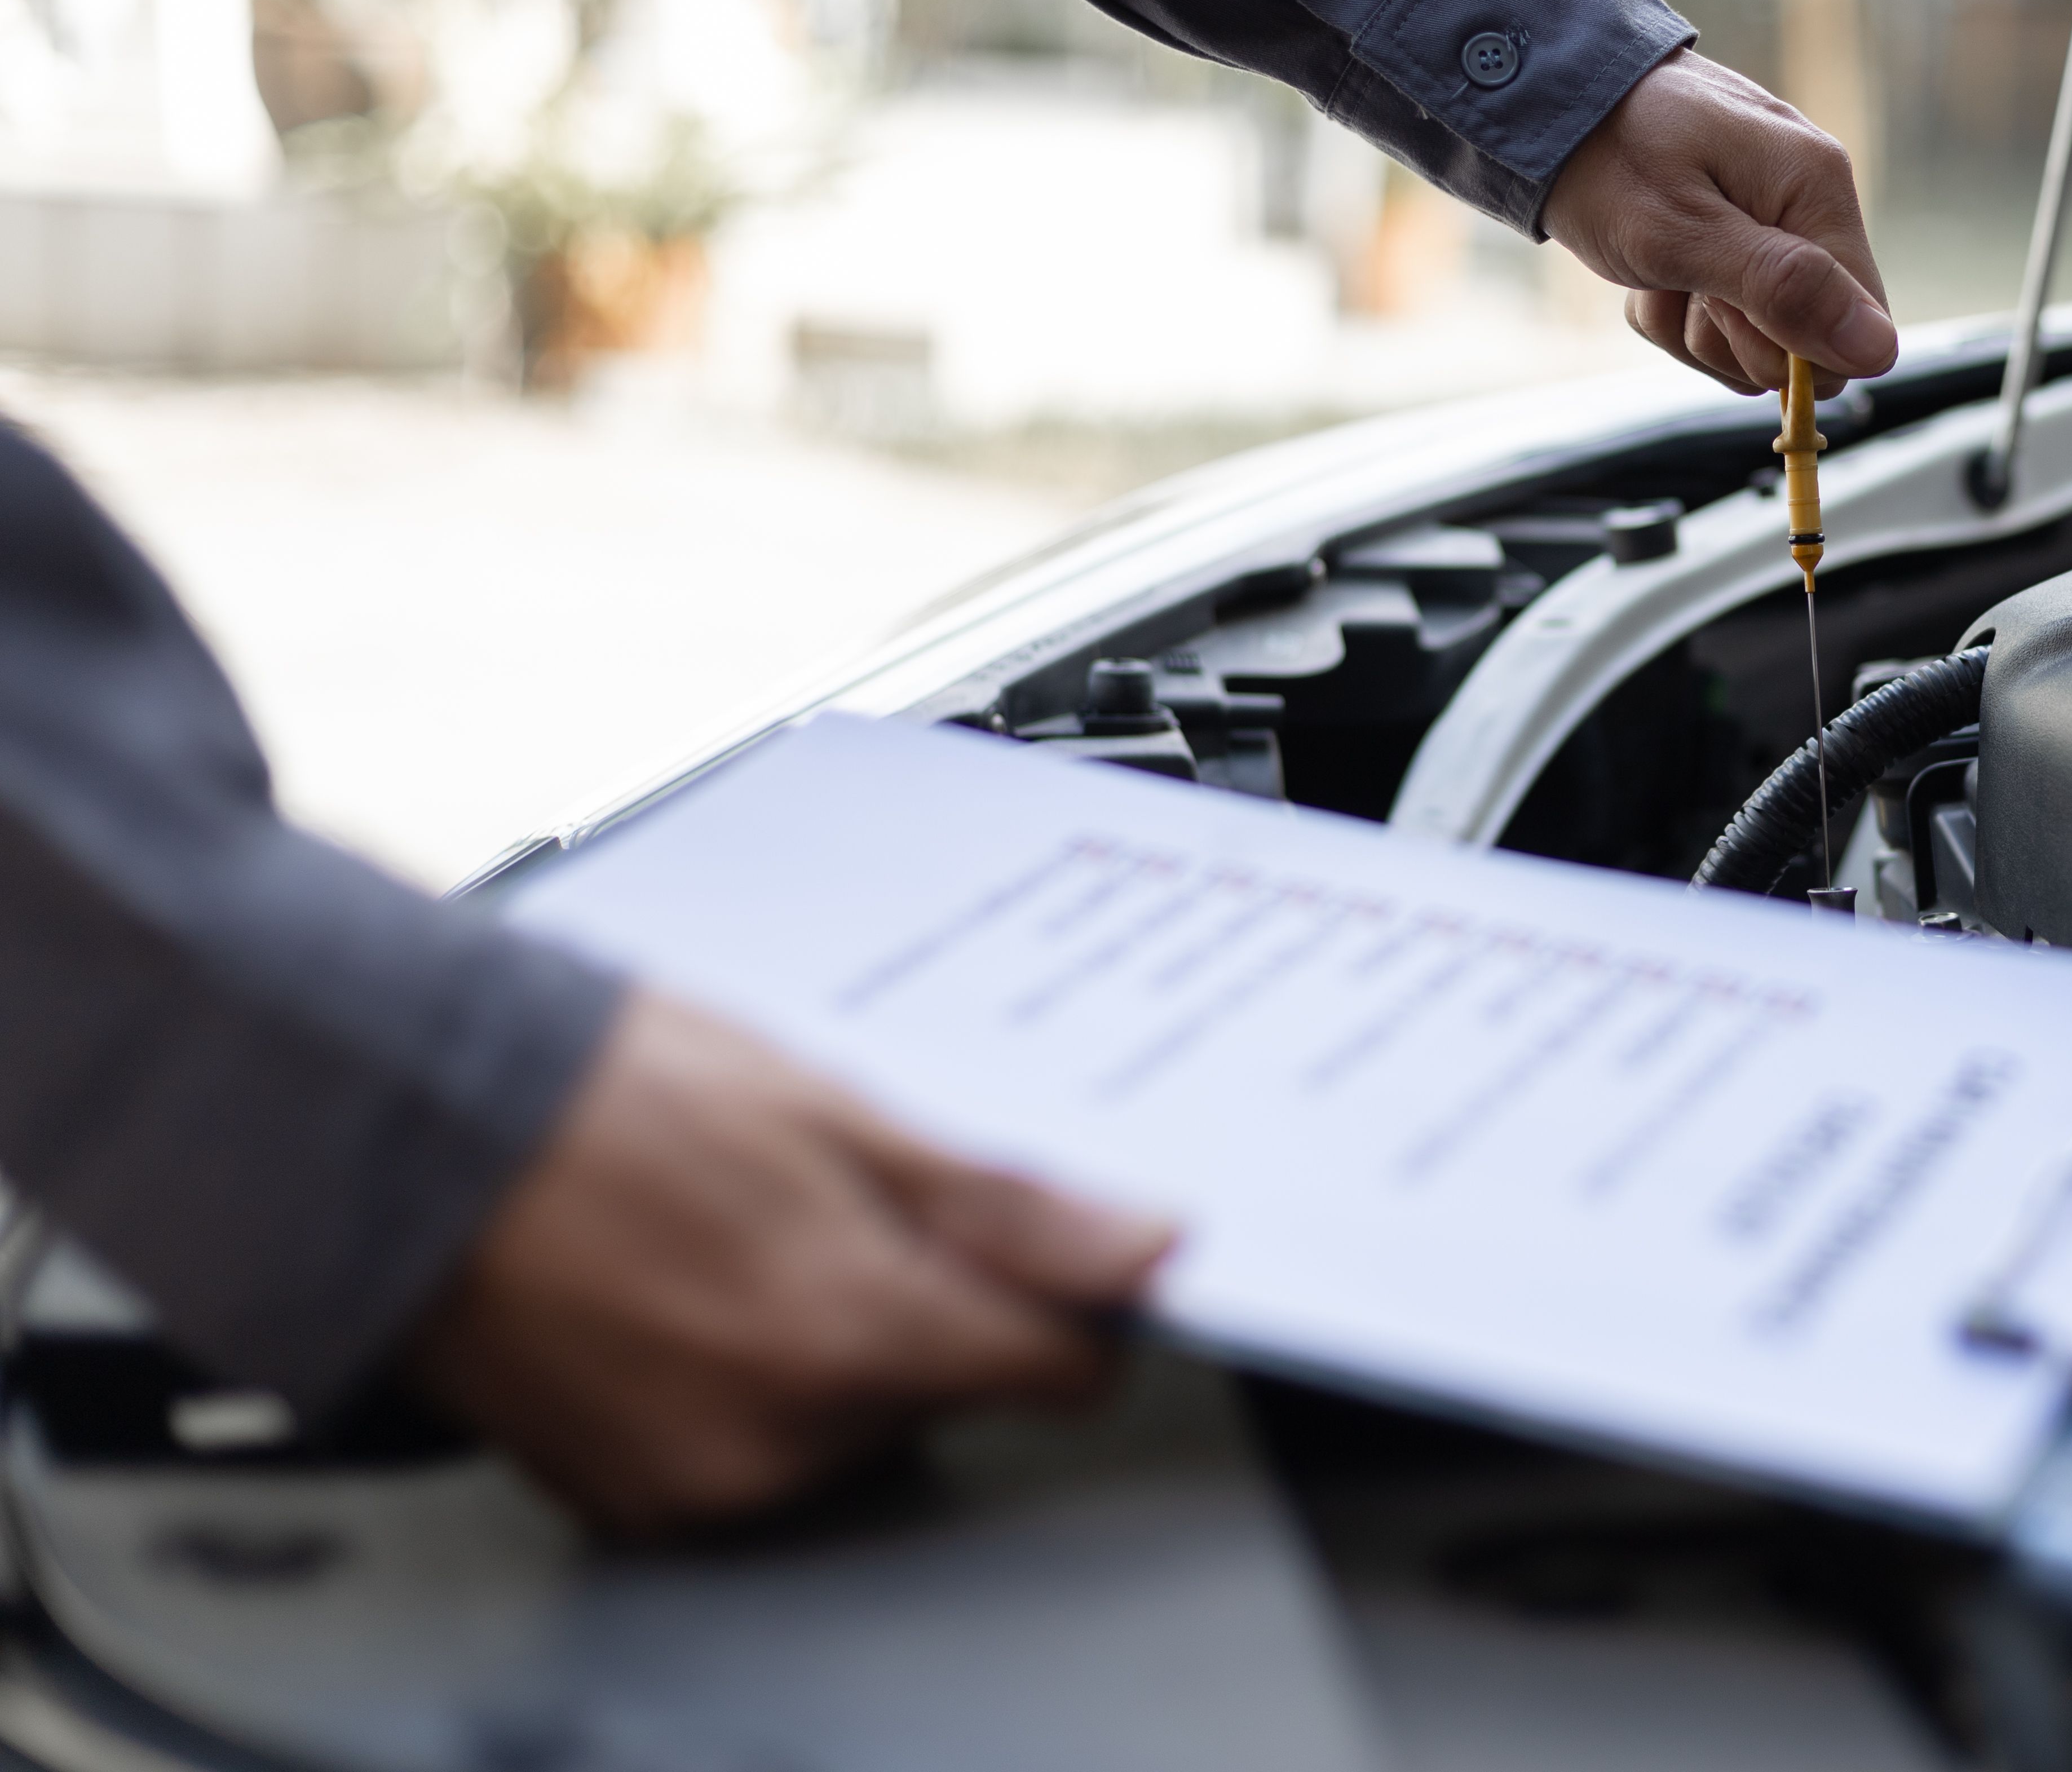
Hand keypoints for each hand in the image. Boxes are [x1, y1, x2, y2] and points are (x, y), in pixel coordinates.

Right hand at [407, 993, 1173, 1534]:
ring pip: (853, 1427)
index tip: (1042, 1249)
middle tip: (834, 1202)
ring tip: (739, 1234)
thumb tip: (1150, 1249)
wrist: (401, 1124)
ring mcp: (699, 1482)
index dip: (1066, 1299)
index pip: (1058, 1369)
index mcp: (854, 1332)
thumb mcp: (838, 1110)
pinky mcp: (629, 1499)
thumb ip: (1006, 1206)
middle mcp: (783, 1436)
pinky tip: (683, 1291)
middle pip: (951, 1394)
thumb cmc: (603, 1093)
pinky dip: (743, 1383)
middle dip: (926, 1304)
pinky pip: (750, 1454)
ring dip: (831, 1344)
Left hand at [1540, 49, 1898, 394]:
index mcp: (1816, 189)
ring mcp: (1771, 224)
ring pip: (1753, 343)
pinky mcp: (1734, 242)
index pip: (1860, 327)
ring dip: (1689, 324)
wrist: (1544, 101)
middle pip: (1804, 345)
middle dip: (1729, 334)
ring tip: (1653, 269)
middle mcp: (1809, 204)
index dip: (1792, 349)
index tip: (1725, 310)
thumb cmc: (1606, 157)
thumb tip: (1879, 350)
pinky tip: (1646, 270)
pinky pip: (1717, 323)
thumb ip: (1781, 289)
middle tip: (1677, 278)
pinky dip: (1672, 310)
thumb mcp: (1682, 232)